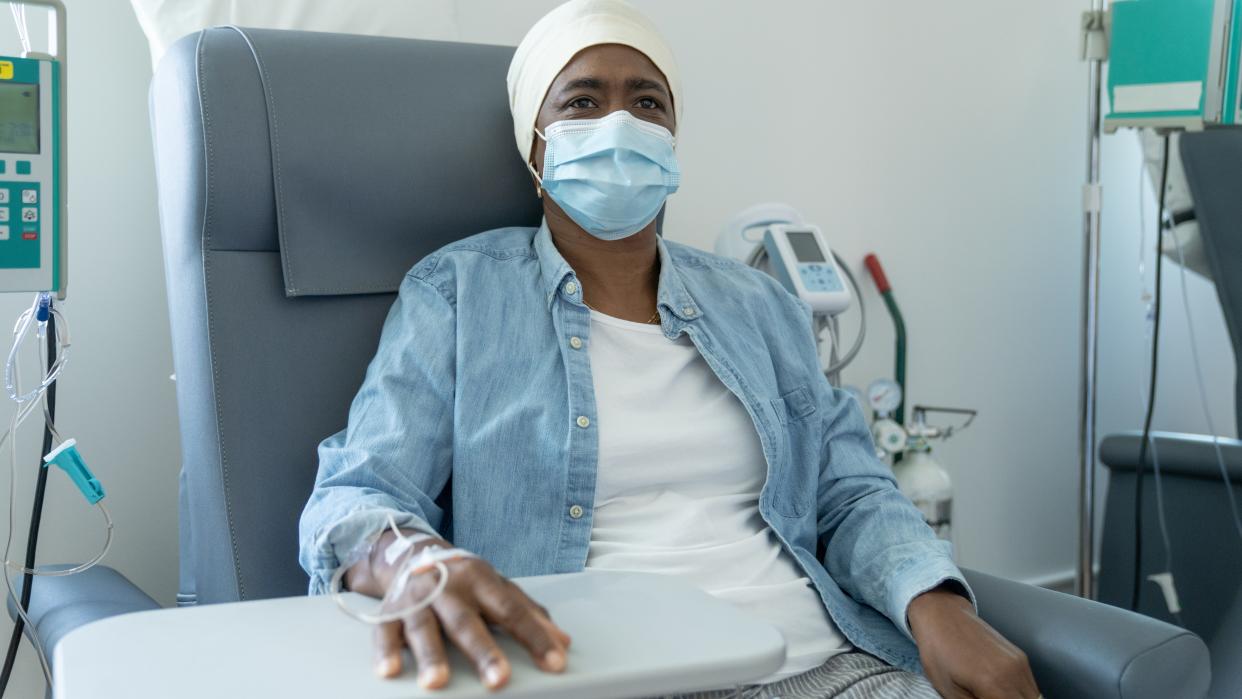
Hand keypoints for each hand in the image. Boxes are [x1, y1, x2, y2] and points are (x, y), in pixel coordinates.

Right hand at [346, 533, 571, 689]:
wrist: (411, 552)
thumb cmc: (463, 579)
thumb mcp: (498, 588)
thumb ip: (529, 613)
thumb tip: (563, 642)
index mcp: (481, 581)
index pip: (512, 610)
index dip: (534, 636)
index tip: (555, 662)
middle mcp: (449, 588)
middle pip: (467, 622)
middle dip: (483, 651)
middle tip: (498, 678)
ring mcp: (417, 599)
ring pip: (424, 628)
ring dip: (430, 655)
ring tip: (437, 682)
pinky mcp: (389, 611)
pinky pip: (384, 631)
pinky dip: (385, 651)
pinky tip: (390, 670)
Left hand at [908, 587, 1039, 698]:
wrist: (942, 615)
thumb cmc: (938, 652)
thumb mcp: (949, 690)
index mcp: (993, 683)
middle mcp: (1013, 672)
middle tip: (987, 698)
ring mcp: (1019, 662)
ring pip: (1034, 696)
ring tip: (994, 696)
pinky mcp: (1020, 656)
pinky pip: (1031, 684)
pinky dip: (1021, 693)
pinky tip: (1001, 692)